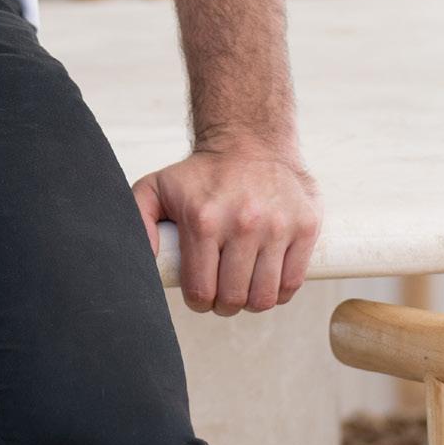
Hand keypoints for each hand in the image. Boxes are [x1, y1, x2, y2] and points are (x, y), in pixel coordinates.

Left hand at [131, 139, 320, 316]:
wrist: (250, 140)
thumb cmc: (201, 174)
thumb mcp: (157, 187)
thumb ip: (138, 220)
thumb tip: (143, 260)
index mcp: (203, 219)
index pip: (201, 291)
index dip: (198, 301)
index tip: (199, 293)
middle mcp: (242, 223)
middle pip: (233, 299)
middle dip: (223, 304)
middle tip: (221, 292)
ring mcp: (278, 226)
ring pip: (264, 298)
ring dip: (251, 302)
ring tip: (243, 286)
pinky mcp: (305, 227)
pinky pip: (292, 284)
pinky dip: (278, 292)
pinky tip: (265, 279)